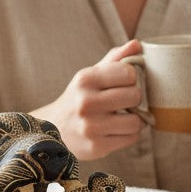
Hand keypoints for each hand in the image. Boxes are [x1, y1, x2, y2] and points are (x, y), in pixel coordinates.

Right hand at [33, 40, 145, 160]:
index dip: (132, 78)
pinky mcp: (96, 147)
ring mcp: (91, 127)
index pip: (129, 72)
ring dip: (135, 120)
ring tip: (124, 117)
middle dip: (134, 99)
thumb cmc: (79, 98)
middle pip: (135, 96)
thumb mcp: (90, 76)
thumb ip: (115, 59)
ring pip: (136, 121)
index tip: (125, 82)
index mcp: (85, 80)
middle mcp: (86, 102)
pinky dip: (128, 134)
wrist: (53, 130)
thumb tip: (137, 44)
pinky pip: (131, 138)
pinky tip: (116, 130)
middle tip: (125, 102)